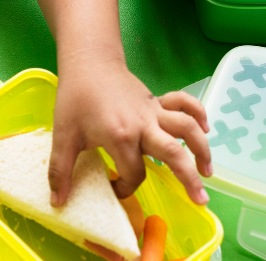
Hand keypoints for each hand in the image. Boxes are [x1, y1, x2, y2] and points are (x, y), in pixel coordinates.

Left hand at [48, 58, 211, 206]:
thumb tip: (57, 202)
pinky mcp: (157, 101)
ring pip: (187, 128)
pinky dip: (198, 114)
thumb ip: (61, 170)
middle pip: (174, 153)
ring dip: (202, 150)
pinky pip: (184, 104)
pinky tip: (206, 129)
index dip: (126, 188)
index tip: (115, 188)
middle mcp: (143, 124)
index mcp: (120, 136)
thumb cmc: (75, 98)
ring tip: (207, 173)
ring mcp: (153, 111)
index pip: (134, 173)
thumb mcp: (63, 135)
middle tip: (200, 201)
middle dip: (189, 179)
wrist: (89, 63)